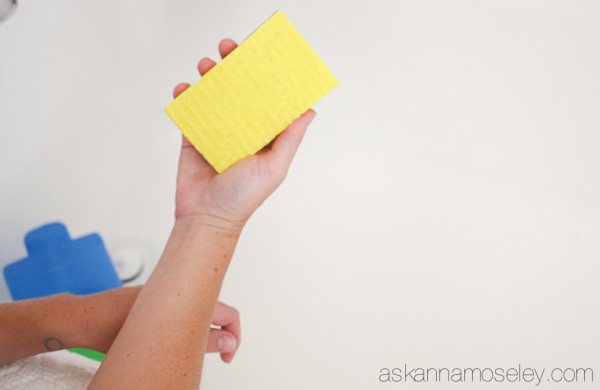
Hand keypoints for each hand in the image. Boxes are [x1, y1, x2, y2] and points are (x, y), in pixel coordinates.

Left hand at [82, 288, 239, 361]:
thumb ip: (200, 341)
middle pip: (215, 311)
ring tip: (192, 351)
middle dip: (220, 332)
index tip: (228, 355)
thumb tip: (227, 340)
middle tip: (215, 355)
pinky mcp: (151, 304)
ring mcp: (164, 297)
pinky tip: (172, 343)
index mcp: (184, 295)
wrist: (79, 318)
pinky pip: (180, 313)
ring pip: (197, 312)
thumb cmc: (109, 327)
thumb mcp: (160, 342)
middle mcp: (177, 291)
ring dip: (202, 331)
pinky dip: (185, 328)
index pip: (227, 312)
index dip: (234, 334)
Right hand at [172, 38, 315, 229]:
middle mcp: (242, 129)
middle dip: (235, 67)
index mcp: (264, 135)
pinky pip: (190, 111)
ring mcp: (217, 131)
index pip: (267, 98)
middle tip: (229, 48)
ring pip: (214, 95)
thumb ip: (289, 139)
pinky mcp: (194, 137)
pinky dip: (186, 96)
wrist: (206, 216)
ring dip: (210, 76)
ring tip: (206, 65)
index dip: (265, 76)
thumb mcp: (274, 167)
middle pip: (240, 90)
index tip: (263, 54)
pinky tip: (185, 88)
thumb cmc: (243, 197)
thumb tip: (309, 111)